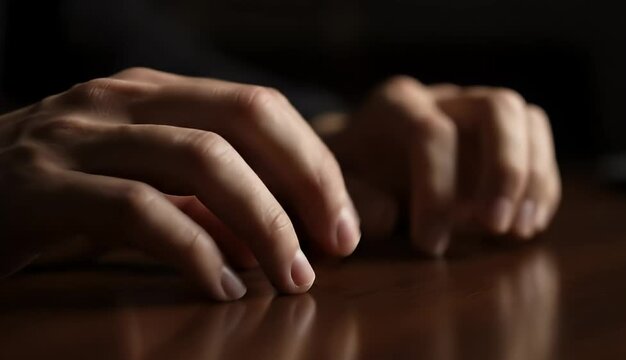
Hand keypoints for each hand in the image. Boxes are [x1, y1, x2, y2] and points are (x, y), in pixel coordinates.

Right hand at [0, 68, 360, 299]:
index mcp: (153, 93)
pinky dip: (193, 251)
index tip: (344, 223)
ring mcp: (79, 137)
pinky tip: (221, 288)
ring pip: (201, 160)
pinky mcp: (40, 187)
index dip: (314, 164)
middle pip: (244, 118)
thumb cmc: (59, 191)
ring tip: (293, 277)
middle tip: (339, 246)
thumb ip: (202, 201)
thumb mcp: (140, 182)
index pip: (259, 108)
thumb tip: (275, 238)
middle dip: (307, 183)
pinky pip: (138, 212)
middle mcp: (121, 101)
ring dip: (264, 223)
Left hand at [314, 76, 560, 255]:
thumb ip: (353, 199)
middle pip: (498, 107)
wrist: (362, 154)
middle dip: (504, 169)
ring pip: (527, 119)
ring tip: (520, 230)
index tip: (430, 245)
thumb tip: (389, 219)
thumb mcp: (333, 185)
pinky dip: (542, 182)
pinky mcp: (498, 132)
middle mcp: (443, 98)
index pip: (432, 133)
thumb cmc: (349, 172)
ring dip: (533, 177)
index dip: (437, 192)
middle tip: (494, 226)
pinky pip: (537, 142)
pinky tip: (529, 222)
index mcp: (396, 104)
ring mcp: (475, 109)